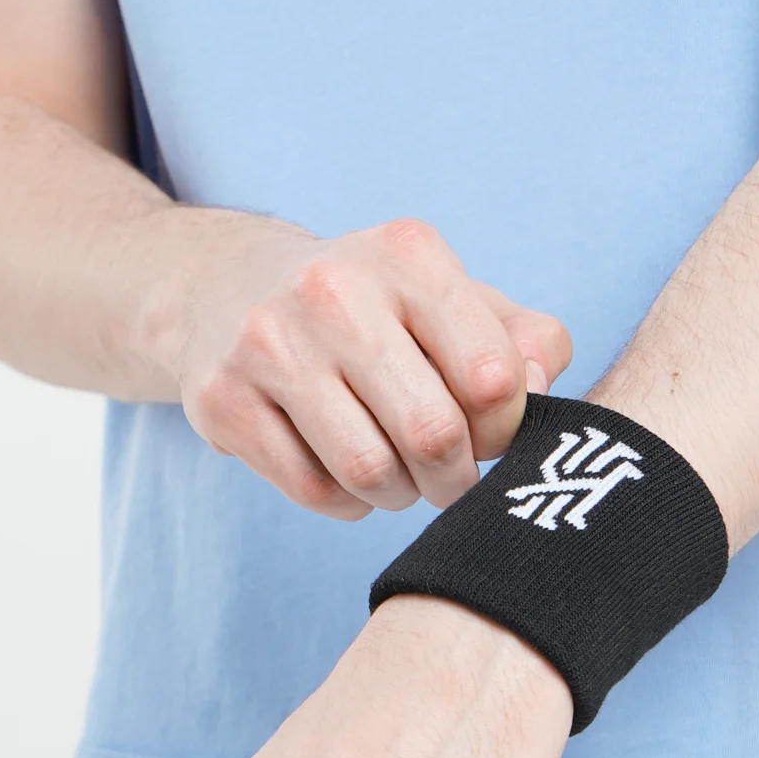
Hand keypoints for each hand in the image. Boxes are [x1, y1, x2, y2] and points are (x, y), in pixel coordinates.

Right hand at [147, 211, 571, 517]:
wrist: (224, 289)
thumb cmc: (371, 311)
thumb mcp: (450, 300)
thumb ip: (524, 341)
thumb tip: (536, 394)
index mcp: (408, 255)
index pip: (492, 378)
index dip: (503, 431)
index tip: (485, 436)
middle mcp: (334, 288)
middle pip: (432, 435)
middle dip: (453, 479)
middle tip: (447, 477)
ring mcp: (269, 343)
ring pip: (369, 472)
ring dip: (399, 495)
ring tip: (398, 475)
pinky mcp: (222, 398)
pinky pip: (314, 490)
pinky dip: (346, 502)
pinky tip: (343, 472)